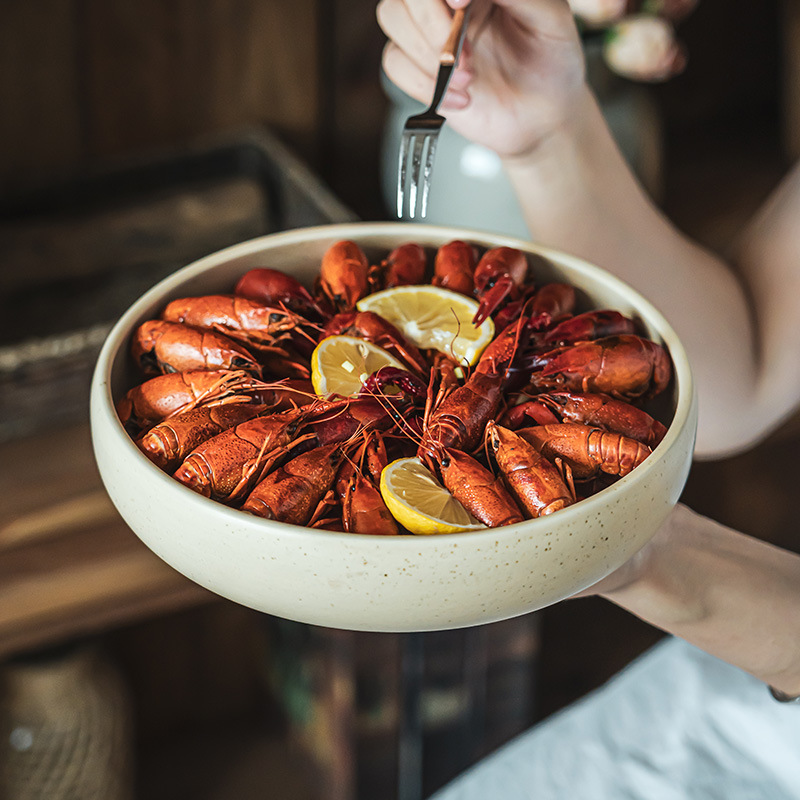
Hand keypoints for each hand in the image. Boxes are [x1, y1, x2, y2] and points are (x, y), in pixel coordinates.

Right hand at [377, 0, 586, 158]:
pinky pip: (394, 63)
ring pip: (392, 18)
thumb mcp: (551, 19)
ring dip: (426, 54)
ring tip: (468, 79)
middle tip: (467, 57)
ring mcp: (431, 32)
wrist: (543, 118)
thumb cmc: (552, 63)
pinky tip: (459, 98)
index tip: (460, 5)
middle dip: (432, 25)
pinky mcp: (420, 68)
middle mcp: (450, 1)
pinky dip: (422, 84)